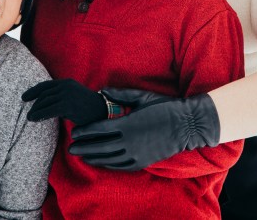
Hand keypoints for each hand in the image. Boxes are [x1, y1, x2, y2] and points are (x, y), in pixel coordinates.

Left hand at [22, 78, 107, 124]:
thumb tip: (46, 104)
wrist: (104, 112)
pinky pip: (48, 110)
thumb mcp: (73, 97)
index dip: (33, 91)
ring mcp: (67, 94)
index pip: (46, 85)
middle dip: (34, 103)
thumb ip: (61, 97)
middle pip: (44, 94)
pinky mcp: (68, 105)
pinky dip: (39, 114)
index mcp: (67, 82)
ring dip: (35, 110)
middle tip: (28, 112)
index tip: (24, 97)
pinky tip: (33, 119)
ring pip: (45, 102)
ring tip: (29, 117)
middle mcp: (66, 86)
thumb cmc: (88, 108)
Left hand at [68, 88, 220, 170]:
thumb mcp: (141, 96)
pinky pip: (121, 166)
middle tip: (70, 148)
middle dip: (84, 147)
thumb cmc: (163, 106)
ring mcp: (136, 153)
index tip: (74, 132)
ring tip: (82, 156)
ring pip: (109, 158)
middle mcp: (129, 141)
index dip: (85, 131)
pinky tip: (101, 162)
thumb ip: (120, 94)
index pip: (99, 129)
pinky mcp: (143, 162)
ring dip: (93, 157)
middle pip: (100, 146)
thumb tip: (102, 91)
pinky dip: (108, 165)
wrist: (186, 124)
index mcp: (127, 123)